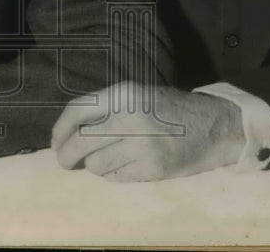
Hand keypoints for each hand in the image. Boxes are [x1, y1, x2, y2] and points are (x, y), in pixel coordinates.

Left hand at [50, 82, 244, 181]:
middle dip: (66, 156)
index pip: (77, 110)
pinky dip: (115, 173)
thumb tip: (68, 132)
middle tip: (65, 162)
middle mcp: (130, 117)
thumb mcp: (137, 95)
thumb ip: (106, 108)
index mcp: (124, 93)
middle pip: (81, 142)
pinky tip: (128, 164)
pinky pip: (116, 176)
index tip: (55, 142)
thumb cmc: (169, 109)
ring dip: (96, 165)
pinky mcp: (152, 168)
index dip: (60, 129)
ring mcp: (142, 144)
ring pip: (96, 164)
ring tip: (110, 157)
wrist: (214, 125)